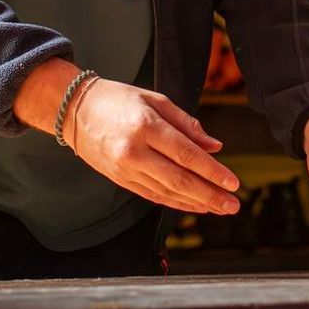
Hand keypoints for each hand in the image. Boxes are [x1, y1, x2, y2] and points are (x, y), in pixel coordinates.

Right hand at [18, 60, 241, 215]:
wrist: (75, 110)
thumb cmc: (117, 99)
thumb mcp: (155, 99)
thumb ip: (186, 124)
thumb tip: (214, 146)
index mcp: (146, 126)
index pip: (187, 155)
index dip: (213, 172)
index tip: (233, 183)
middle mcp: (134, 151)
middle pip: (179, 180)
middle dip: (209, 195)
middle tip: (232, 204)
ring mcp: (125, 169)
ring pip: (166, 192)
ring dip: (195, 203)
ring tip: (218, 208)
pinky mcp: (119, 179)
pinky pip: (151, 196)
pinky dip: (174, 203)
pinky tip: (192, 206)